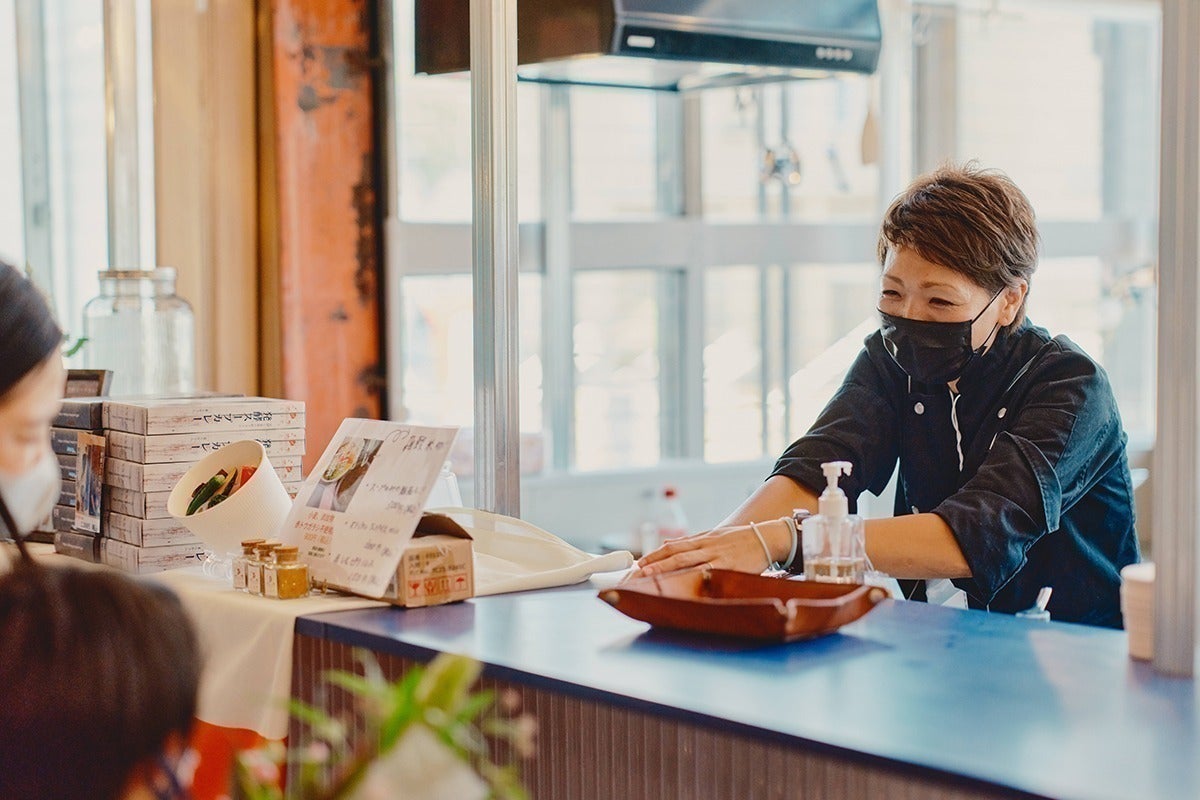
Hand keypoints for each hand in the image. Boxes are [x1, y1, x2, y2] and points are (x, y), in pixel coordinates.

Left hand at [627, 523, 778, 579]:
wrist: (768, 537)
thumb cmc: (743, 539)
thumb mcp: (716, 536)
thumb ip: (694, 542)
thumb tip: (670, 544)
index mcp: (703, 539)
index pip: (673, 547)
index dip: (655, 554)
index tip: (639, 562)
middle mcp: (706, 546)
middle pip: (675, 554)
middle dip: (654, 562)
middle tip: (637, 570)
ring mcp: (717, 556)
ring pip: (686, 562)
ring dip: (666, 568)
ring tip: (649, 574)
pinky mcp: (729, 566)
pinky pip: (708, 572)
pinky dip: (694, 576)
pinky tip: (682, 582)